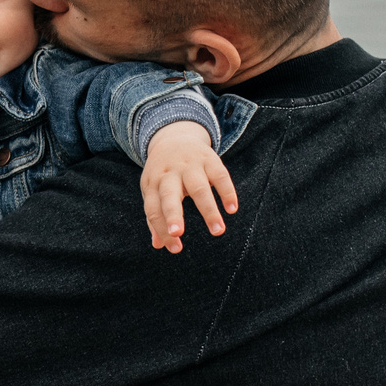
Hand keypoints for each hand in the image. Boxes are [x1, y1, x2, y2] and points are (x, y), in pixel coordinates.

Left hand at [141, 120, 238, 253]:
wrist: (174, 137)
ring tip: (218, 231)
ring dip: (208, 210)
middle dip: (172, 215)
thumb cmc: (164, 174)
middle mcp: (169, 174)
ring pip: (198, 188)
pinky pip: (219, 175)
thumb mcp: (153, 191)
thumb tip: (159, 245)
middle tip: (178, 234)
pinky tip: (232, 209)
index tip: (174, 248)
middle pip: (169, 195)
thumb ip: (155, 217)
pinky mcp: (209, 159)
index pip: (154, 209)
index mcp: (153, 184)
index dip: (161, 230)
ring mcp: (189, 165)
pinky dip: (226, 192)